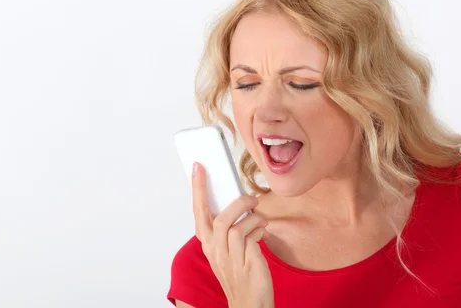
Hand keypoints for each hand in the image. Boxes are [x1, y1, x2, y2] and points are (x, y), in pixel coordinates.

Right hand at [191, 162, 273, 307]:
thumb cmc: (240, 274)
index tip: (198, 167)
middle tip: (250, 197)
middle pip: (218, 219)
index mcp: (208, 244)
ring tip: (260, 218)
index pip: (199, 212)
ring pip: (236, 227)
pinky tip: (262, 232)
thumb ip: (230, 228)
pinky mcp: (246, 263)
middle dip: (235, 203)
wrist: (249, 303)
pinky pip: (251, 237)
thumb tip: (240, 204)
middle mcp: (215, 251)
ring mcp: (229, 258)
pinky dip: (258, 229)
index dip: (198, 189)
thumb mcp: (228, 249)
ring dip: (252, 218)